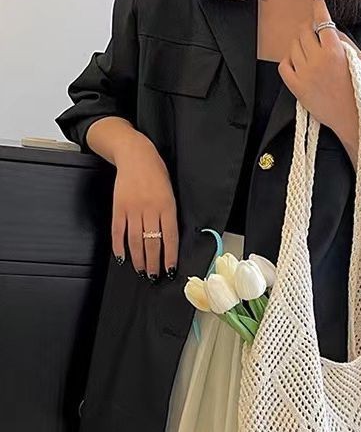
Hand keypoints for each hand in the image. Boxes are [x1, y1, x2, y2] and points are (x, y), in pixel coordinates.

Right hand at [111, 132, 178, 281]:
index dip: (170, 257)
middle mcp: (150, 209)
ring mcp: (132, 209)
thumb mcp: (171, 193)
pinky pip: (118, 231)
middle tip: (153, 276)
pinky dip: (119, 247)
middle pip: (152, 243)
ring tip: (141, 271)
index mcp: (167, 206)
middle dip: (153, 263)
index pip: (170, 237)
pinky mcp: (118, 208)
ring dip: (138, 259)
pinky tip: (122, 258)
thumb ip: (169, 216)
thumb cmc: (156, 174)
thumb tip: (169, 240)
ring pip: (135, 241)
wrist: (135, 154)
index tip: (170, 270)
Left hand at [278, 0, 360, 149]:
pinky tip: (297, 61)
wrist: (352, 119)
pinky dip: (288, 59)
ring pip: (293, 46)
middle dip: (308, 26)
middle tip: (313, 29)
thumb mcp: (359, 60)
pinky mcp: (297, 88)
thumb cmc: (359, 90)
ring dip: (299, 42)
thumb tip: (329, 29)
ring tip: (308, 48)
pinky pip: (284, 66)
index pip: (322, 21)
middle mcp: (317, 61)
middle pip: (304, 31)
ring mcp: (305, 75)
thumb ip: (344, 41)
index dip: (318, 8)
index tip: (317, 3)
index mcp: (335, 52)